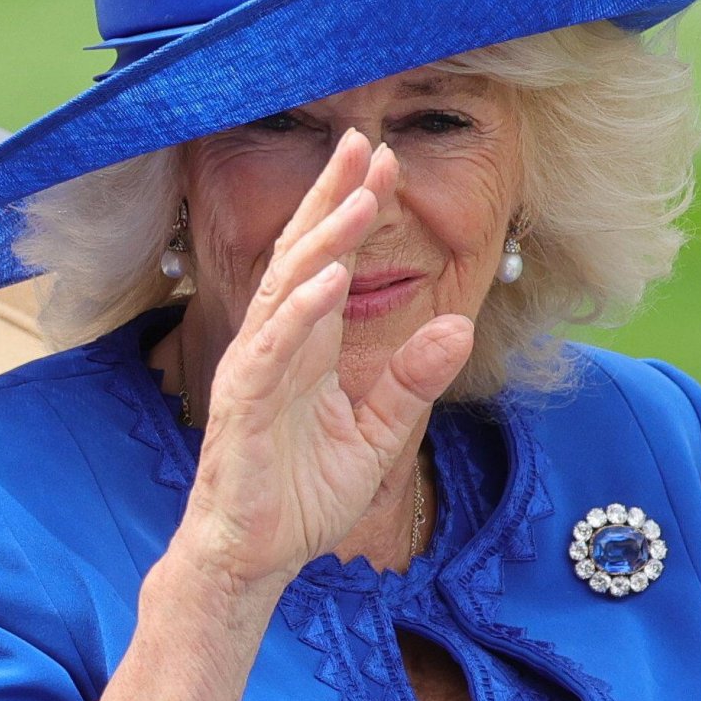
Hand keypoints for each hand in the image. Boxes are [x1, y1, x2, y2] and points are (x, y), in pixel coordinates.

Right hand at [177, 130, 473, 589]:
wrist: (253, 557)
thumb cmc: (303, 495)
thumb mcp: (378, 435)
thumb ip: (413, 381)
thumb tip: (458, 325)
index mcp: (308, 346)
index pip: (331, 262)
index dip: (353, 210)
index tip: (385, 161)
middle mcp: (278, 344)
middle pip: (304, 255)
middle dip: (334, 198)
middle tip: (365, 143)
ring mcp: (256, 370)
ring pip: (288, 289)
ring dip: (324, 241)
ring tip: (360, 197)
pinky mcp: (242, 406)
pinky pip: (271, 349)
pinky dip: (299, 312)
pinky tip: (328, 279)